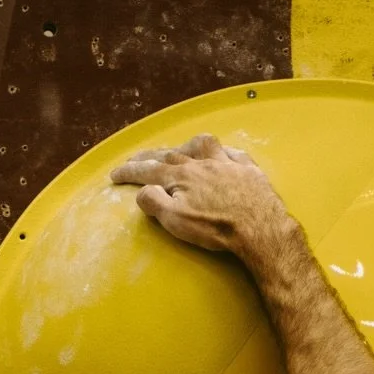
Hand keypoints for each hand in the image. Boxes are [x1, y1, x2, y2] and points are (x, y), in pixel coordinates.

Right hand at [109, 133, 303, 265]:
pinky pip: (232, 153)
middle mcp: (201, 163)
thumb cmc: (215, 228)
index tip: (115, 174)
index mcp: (181, 176)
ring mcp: (226, 163)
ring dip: (187, 146)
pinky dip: (222, 153)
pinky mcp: (248, 170)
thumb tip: (143, 191)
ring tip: (180, 150)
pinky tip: (222, 155)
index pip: (148, 171)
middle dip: (150, 156)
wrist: (259, 227)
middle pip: (171, 154)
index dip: (130, 172)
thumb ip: (154, 203)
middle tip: (136, 159)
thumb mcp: (176, 220)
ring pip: (203, 145)